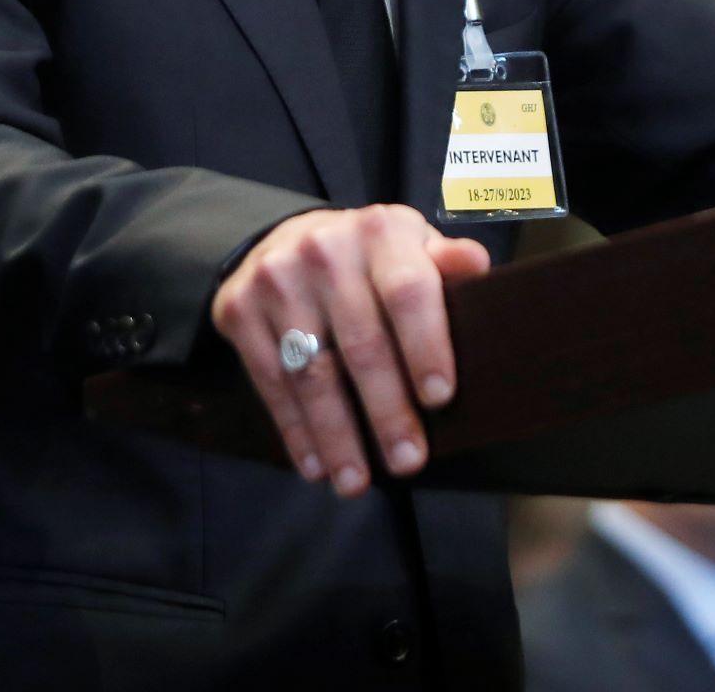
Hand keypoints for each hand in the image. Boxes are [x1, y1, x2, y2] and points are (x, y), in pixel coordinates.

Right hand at [211, 205, 491, 496]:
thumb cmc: (369, 260)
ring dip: (336, 435)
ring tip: (356, 483)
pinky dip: (295, 430)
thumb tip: (476, 265)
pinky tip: (315, 465)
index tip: (439, 399)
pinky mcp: (238, 309)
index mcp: (380, 232)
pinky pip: (270, 381)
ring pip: (311, 372)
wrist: (285, 240)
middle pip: (360, 343)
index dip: (425, 346)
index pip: (407, 291)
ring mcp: (276, 279)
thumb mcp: (411, 249)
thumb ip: (445, 263)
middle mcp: (325, 250)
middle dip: (385, 410)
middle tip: (408, 462)